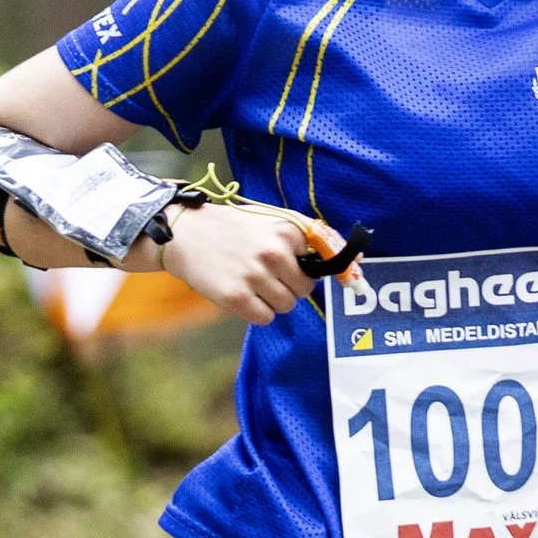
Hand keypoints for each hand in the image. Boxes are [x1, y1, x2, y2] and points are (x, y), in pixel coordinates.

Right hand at [157, 203, 318, 324]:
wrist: (186, 234)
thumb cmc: (233, 229)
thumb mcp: (271, 220)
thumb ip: (306, 237)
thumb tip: (351, 262)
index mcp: (287, 231)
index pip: (317, 266)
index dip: (300, 267)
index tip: (287, 265)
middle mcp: (273, 253)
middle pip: (304, 290)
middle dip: (288, 287)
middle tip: (264, 275)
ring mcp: (254, 276)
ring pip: (286, 306)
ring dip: (272, 300)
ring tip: (251, 283)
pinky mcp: (235, 297)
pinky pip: (265, 318)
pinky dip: (256, 311)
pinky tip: (242, 294)